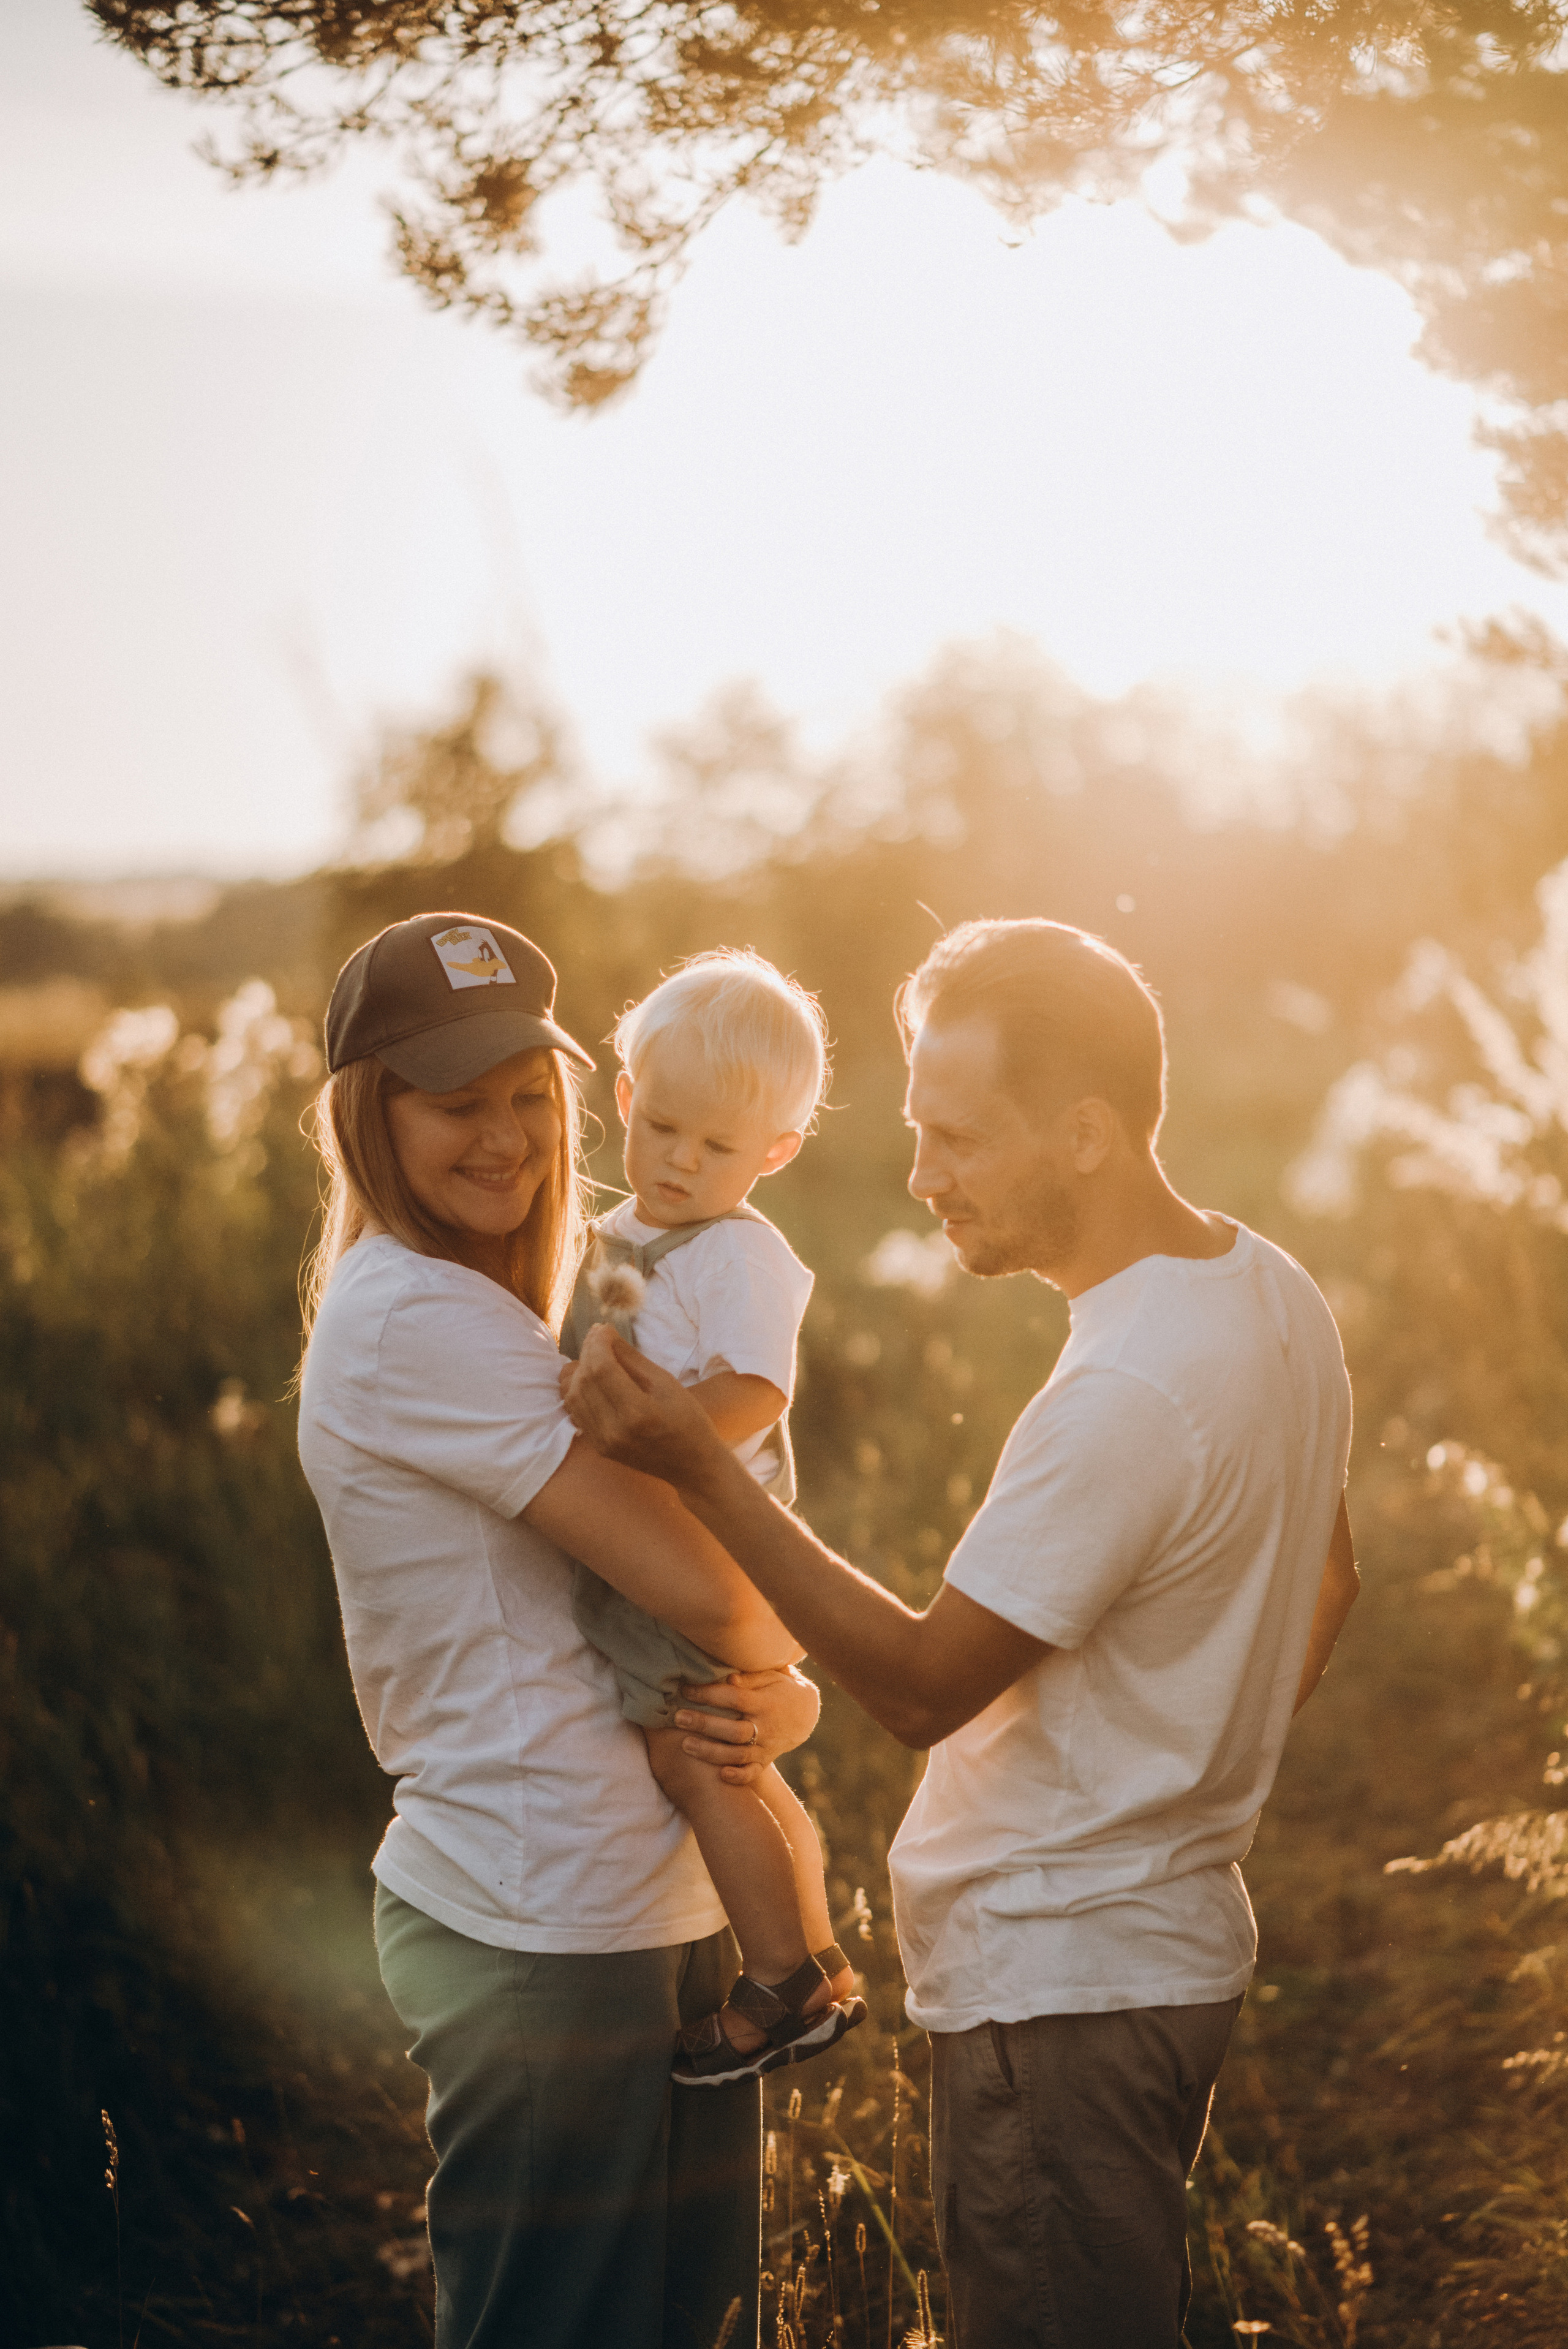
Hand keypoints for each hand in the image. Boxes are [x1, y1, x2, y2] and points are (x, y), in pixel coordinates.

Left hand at [563, 1323, 725, 1491]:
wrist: (691, 1465)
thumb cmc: (688, 1420)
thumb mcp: (666, 1383)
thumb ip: (632, 1358)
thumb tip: (605, 1333)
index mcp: (638, 1413)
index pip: (602, 1369)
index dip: (598, 1343)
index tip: (604, 1328)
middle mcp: (614, 1431)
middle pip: (584, 1381)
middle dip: (587, 1352)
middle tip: (598, 1336)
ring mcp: (603, 1442)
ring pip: (573, 1396)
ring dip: (579, 1370)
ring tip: (595, 1355)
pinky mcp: (598, 1448)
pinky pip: (576, 1412)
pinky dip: (578, 1390)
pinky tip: (591, 1378)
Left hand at [673, 1666, 820, 1785]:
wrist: (806, 1713)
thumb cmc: (780, 1688)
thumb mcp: (771, 1676)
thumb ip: (750, 1678)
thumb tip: (728, 1678)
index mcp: (766, 1703)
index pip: (735, 1698)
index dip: (709, 1694)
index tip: (686, 1690)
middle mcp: (767, 1727)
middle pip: (734, 1730)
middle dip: (705, 1725)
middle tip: (679, 1718)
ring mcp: (767, 1747)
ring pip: (738, 1754)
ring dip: (711, 1752)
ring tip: (686, 1745)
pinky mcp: (766, 1760)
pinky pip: (753, 1773)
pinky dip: (738, 1776)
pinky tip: (720, 1775)